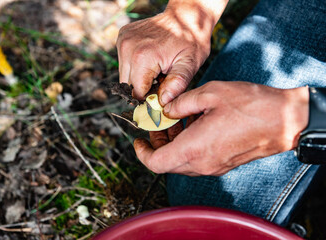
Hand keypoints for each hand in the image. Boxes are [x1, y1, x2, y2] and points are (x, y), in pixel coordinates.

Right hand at [117, 0, 227, 103]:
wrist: (185, 16)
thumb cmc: (191, 39)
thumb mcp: (190, 63)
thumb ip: (177, 84)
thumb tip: (163, 101)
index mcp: (142, 57)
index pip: (137, 92)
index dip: (149, 97)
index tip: (161, 93)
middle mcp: (128, 48)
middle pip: (128, 85)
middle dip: (143, 87)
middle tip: (160, 79)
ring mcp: (123, 41)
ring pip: (124, 75)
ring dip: (138, 77)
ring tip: (156, 69)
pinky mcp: (122, 37)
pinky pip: (124, 62)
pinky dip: (135, 66)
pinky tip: (150, 59)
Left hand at [134, 81, 308, 175]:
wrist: (284, 121)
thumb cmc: (250, 106)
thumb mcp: (209, 94)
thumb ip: (181, 102)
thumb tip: (166, 108)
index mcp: (194, 149)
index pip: (156, 163)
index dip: (142, 153)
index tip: (138, 141)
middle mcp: (201, 164)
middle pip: (167, 162)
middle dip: (157, 142)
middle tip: (158, 122)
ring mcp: (213, 166)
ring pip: (181, 161)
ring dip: (172, 143)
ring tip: (175, 119)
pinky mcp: (222, 163)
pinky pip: (196, 159)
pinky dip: (187, 144)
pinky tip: (193, 123)